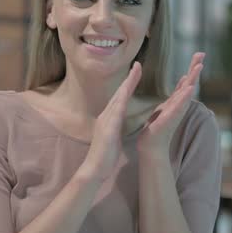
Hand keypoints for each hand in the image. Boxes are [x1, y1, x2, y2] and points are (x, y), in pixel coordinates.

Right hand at [77, 62, 141, 181]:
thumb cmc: (105, 154)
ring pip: (117, 100)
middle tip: (137, 64)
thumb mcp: (113, 135)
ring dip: (126, 86)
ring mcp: (106, 122)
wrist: (94, 168)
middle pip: (119, 93)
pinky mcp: (107, 131)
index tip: (137, 70)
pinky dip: (120, 104)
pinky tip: (125, 96)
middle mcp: (106, 116)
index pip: (121, 97)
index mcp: (109, 117)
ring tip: (134, 74)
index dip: (129, 83)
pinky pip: (115, 115)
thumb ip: (115, 124)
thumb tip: (119, 118)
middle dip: (129, 78)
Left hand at [136, 52, 204, 155]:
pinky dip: (185, 97)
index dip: (193, 68)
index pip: (186, 81)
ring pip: (186, 93)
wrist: (151, 147)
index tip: (200, 54)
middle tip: (202, 53)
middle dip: (195, 69)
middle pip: (190, 83)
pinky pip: (178, 106)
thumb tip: (183, 80)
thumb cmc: (157, 129)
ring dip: (193, 79)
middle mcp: (179, 105)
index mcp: (176, 101)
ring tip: (198, 66)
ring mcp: (176, 112)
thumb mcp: (166, 107)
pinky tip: (190, 88)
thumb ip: (175, 96)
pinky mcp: (170, 119)